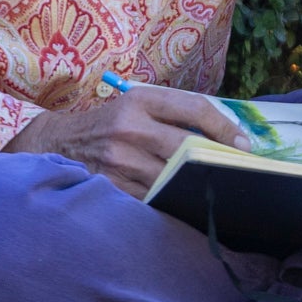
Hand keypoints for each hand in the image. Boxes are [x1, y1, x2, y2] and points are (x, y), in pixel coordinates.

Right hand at [5, 83, 244, 197]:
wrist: (57, 143)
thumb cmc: (108, 123)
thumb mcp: (136, 105)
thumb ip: (174, 114)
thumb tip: (225, 134)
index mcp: (140, 100)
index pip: (195, 108)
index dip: (225, 127)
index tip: (244, 144)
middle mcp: (130, 128)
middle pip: (189, 146)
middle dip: (218, 159)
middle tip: (239, 170)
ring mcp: (120, 161)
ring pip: (175, 177)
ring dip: (198, 184)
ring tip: (217, 187)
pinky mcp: (113, 188)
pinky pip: (155, 197)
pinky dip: (174, 199)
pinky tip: (186, 201)